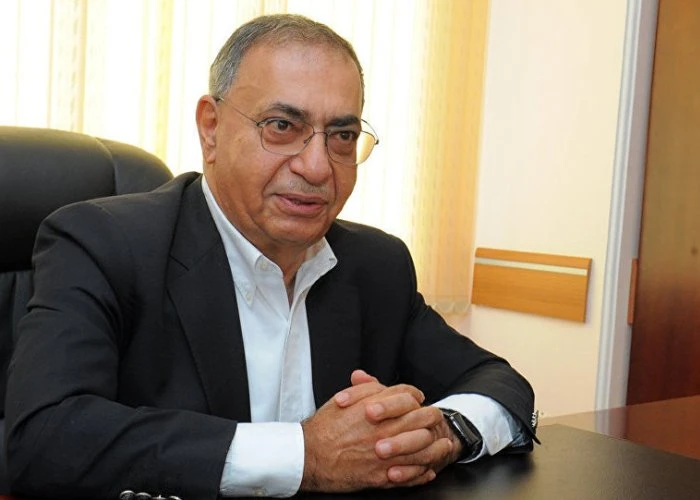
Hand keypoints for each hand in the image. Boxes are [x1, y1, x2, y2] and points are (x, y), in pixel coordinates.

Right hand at [300, 371, 459, 491]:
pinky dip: (421, 473)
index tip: (418, 400)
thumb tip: (381, 383)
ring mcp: (385, 455)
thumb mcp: (344, 399)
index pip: (408, 396)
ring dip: (436, 446)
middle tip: (435, 418)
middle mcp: (385, 430)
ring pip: (421, 449)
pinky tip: (428, 470)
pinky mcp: (381, 477)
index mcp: (376, 408)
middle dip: (431, 417)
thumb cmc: (325, 428)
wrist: (309, 457)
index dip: (416, 396)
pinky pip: (409, 476)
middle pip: (421, 419)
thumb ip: (365, 389)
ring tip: (444, 445)